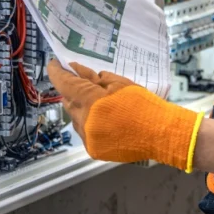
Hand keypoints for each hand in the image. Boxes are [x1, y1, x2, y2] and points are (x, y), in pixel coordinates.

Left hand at [47, 60, 203, 171]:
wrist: (159, 133)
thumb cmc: (141, 103)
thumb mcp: (119, 83)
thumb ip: (94, 78)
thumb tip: (76, 70)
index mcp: (89, 101)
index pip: (63, 83)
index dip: (56, 72)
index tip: (54, 64)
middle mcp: (83, 121)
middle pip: (68, 102)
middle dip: (73, 92)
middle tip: (84, 84)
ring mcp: (87, 137)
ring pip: (75, 118)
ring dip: (82, 109)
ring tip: (100, 104)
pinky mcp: (93, 149)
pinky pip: (84, 132)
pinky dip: (90, 124)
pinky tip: (105, 120)